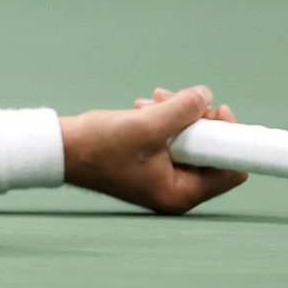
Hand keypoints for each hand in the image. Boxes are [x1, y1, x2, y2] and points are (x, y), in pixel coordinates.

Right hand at [59, 85, 247, 214]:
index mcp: (180, 192)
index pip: (228, 169)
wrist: (58, 148)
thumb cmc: (96, 145)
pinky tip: (144, 106)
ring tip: (154, 98)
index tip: (216, 110)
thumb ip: (181, 110)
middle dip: (198, 120)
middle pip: (210, 151)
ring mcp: (162, 176)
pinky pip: (172, 139)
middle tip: (182, 99)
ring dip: (177, 115)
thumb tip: (206, 95)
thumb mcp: (144, 126)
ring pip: (190, 140)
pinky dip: (163, 119)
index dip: (228, 137)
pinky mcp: (150, 163)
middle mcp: (175, 189)